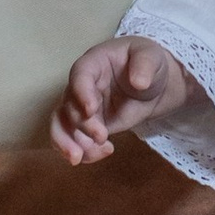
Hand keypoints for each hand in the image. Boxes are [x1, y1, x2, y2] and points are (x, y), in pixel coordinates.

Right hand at [52, 38, 191, 165]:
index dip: (81, 93)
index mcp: (93, 63)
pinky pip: (75, 141)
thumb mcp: (150, 56)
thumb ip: (144, 65)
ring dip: (66, 143)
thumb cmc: (147, 63)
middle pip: (68, 105)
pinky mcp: (88, 127)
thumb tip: (139, 81)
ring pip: (61, 125)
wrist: (153, 85)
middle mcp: (81, 86)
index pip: (79, 75)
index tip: (91, 110)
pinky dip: (84, 151)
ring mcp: (82, 108)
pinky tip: (104, 152)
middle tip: (101, 136)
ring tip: (80, 158)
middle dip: (81, 125)